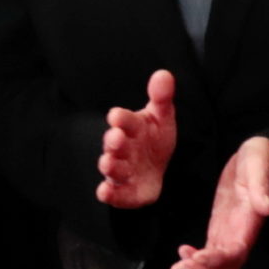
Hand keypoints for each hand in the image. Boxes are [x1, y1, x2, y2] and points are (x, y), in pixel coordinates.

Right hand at [95, 70, 177, 208]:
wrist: (154, 166)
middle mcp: (122, 148)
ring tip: (109, 162)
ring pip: (112, 167)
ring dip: (110, 165)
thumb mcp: (162, 116)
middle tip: (115, 138)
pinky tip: (104, 192)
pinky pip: (115, 193)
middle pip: (115, 144)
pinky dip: (109, 194)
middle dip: (114, 141)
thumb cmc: (154, 138)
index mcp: (131, 127)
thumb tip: (164, 74)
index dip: (121, 118)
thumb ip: (162, 97)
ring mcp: (122, 170)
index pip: (124, 120)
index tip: (117, 115)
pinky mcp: (125, 191)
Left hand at [173, 136, 268, 268]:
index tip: (199, 258)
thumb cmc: (260, 158)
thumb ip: (262, 187)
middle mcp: (241, 232)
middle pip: (226, 266)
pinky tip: (183, 253)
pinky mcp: (221, 227)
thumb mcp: (260, 165)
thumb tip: (267, 209)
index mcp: (250, 221)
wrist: (255, 155)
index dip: (218, 260)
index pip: (236, 252)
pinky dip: (196, 258)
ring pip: (217, 263)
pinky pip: (210, 252)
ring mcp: (231, 232)